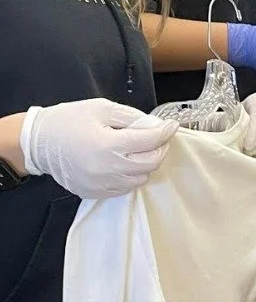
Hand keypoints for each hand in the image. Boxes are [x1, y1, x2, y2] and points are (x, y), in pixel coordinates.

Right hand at [20, 99, 176, 199]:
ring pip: (140, 179)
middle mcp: (107, 169)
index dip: (165, 132)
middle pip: (151, 164)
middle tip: (157, 138)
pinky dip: (130, 176)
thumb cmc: (68, 121)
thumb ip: (132, 117)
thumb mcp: (102, 108)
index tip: (171, 126)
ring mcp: (100, 185)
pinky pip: (124, 188)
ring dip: (145, 164)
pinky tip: (123, 162)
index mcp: (108, 145)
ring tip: (137, 150)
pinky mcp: (94, 193)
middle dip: (159, 149)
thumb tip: (156, 126)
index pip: (150, 142)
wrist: (38, 142)